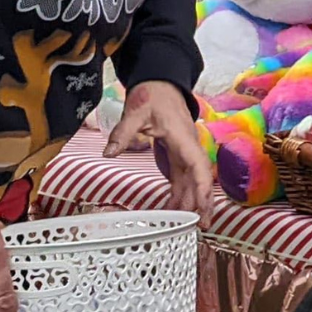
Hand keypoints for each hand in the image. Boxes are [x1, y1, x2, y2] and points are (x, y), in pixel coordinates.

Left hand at [105, 81, 213, 219]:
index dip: (202, 186)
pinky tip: (172, 212)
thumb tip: (108, 153)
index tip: (203, 205)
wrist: (160, 84)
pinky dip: (179, 196)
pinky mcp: (176, 157)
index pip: (198, 165)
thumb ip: (124, 133)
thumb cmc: (152, 95)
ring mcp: (184, 153)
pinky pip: (181, 180)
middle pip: (199, 179)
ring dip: (190, 203)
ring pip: (192, 182)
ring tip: (186, 228)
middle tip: (200, 226)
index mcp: (183, 137)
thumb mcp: (135, 112)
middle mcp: (188, 147)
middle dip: (202, 202)